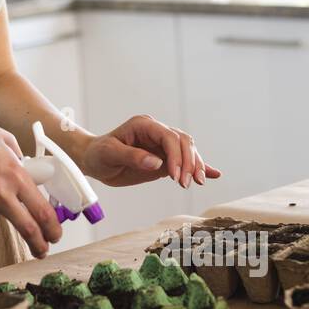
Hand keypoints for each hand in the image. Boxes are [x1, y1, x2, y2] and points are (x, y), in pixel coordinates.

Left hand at [79, 115, 221, 188]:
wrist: (94, 160)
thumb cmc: (98, 154)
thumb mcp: (109, 154)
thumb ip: (132, 156)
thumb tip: (156, 162)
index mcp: (144, 125)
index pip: (169, 137)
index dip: (176, 156)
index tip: (175, 177)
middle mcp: (157, 131)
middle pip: (184, 142)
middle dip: (189, 162)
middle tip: (186, 183)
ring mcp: (162, 144)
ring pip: (188, 150)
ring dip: (195, 166)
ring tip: (197, 183)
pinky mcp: (164, 158)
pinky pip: (185, 160)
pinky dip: (199, 166)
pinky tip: (214, 174)